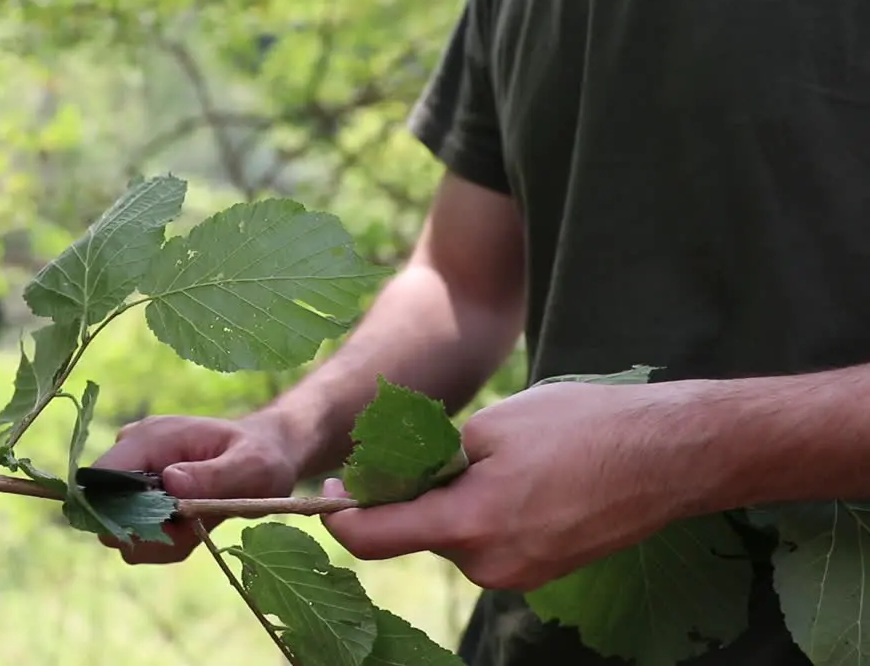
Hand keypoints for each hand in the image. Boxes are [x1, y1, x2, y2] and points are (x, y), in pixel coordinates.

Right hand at [91, 412, 298, 563]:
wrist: (269, 456)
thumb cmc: (262, 455)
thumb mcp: (251, 466)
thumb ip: (214, 475)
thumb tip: (170, 481)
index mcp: (151, 439)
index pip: (99, 477)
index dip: (118, 513)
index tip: (163, 527)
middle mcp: (134, 455)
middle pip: (106, 512)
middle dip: (148, 533)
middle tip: (193, 527)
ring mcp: (137, 476)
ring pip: (124, 530)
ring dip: (162, 540)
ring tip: (202, 524)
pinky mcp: (145, 497)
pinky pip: (142, 535)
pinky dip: (168, 542)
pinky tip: (197, 527)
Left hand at [321, 380, 707, 590]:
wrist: (672, 455)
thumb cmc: (583, 425)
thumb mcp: (491, 425)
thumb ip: (430, 458)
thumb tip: (394, 478)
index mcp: (470, 524)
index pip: (373, 537)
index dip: (339, 514)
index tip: (326, 491)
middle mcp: (490, 565)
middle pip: (415, 534)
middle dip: (409, 494)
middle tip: (430, 444)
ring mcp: (519, 575)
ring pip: (454, 537)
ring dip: (451, 501)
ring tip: (496, 455)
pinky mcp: (542, 573)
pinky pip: (488, 543)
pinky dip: (482, 513)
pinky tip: (520, 477)